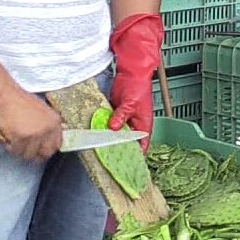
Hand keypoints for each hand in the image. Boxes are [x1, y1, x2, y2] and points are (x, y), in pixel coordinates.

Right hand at [0, 89, 62, 161]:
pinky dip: (10, 147)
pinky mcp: (21, 138)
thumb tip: (48, 141)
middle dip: (35, 154)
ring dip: (20, 150)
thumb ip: (47, 126)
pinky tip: (8, 137)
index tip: (39, 151)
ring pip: (28, 154)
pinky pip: (16, 151)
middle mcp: (48, 129)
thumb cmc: (20, 102)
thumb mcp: (43, 112)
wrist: (5, 96)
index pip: (57, 145)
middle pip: (45, 153)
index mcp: (55, 122)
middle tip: (25, 149)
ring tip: (14, 139)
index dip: (46, 150)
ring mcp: (35, 135)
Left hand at [109, 13, 164, 149]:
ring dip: (110, 141)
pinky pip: (110, 127)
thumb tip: (112, 128)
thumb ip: (121, 116)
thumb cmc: (138, 87)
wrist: (131, 73)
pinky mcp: (116, 115)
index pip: (140, 147)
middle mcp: (134, 126)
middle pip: (127, 144)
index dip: (134, 157)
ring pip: (117, 136)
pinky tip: (96, 136)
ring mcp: (124, 121)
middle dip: (119, 151)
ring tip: (100, 151)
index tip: (124, 166)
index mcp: (143, 126)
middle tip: (108, 161)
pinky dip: (104, 131)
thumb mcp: (130, 103)